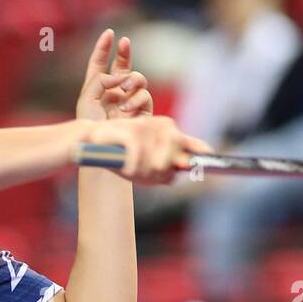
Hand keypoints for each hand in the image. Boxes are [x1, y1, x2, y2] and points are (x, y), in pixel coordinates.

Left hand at [76, 29, 152, 121]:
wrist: (104, 146)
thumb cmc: (90, 126)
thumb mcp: (86, 98)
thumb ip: (99, 80)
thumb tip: (118, 75)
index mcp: (97, 88)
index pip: (100, 63)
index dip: (104, 48)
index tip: (109, 33)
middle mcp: (114, 91)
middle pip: (123, 66)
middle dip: (125, 53)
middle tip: (125, 43)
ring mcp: (129, 100)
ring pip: (137, 78)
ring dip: (132, 81)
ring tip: (124, 90)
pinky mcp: (142, 111)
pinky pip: (144, 96)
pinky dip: (136, 99)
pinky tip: (126, 109)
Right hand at [80, 116, 213, 184]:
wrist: (93, 141)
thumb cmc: (121, 154)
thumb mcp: (145, 165)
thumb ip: (165, 170)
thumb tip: (177, 175)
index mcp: (170, 133)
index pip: (192, 145)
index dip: (200, 154)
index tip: (208, 157)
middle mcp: (164, 126)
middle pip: (172, 163)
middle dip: (156, 174)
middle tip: (141, 175)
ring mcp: (149, 127)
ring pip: (156, 164)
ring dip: (140, 173)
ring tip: (128, 168)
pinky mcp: (134, 131)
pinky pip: (138, 161)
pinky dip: (129, 169)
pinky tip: (122, 167)